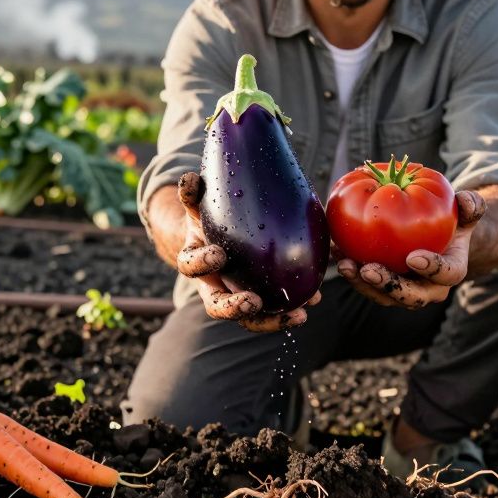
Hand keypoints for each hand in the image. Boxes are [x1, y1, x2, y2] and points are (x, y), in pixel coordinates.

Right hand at [175, 172, 318, 331]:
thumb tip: (190, 177)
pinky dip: (285, 315)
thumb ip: (193, 194)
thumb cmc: (209, 218)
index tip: (219, 255)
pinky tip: (308, 309)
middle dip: (233, 307)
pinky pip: (269, 314)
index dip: (202, 262)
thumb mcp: (199, 205)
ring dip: (269, 320)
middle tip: (252, 302)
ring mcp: (233, 297)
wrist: (213, 237)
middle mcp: (211, 284)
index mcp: (195, 260)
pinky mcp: (254, 303)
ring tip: (298, 315)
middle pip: (216, 305)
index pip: (191, 265)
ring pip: (246, 319)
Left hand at [336, 190, 485, 308]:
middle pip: (409, 296)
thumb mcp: (465, 210)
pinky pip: (365, 282)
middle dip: (388, 286)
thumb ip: (471, 205)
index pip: (445, 274)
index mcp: (451, 271)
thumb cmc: (453, 222)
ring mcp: (403, 290)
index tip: (413, 257)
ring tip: (345, 264)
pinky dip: (350, 269)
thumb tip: (467, 201)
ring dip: (361, 283)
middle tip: (369, 269)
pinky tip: (335, 251)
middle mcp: (428, 288)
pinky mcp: (382, 286)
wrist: (438, 238)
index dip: (431, 268)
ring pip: (382, 295)